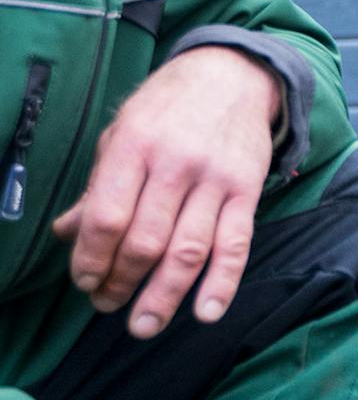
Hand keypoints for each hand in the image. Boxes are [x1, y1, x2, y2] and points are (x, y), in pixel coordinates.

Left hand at [53, 48, 277, 338]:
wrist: (234, 75)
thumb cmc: (168, 107)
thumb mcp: (121, 133)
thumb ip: (98, 186)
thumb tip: (68, 234)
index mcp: (135, 146)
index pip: (107, 217)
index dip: (91, 259)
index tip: (85, 282)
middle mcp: (176, 164)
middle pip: (145, 241)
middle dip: (121, 283)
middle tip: (107, 305)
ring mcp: (216, 179)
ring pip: (188, 251)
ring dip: (163, 296)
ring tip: (143, 325)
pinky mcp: (248, 190)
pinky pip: (236, 244)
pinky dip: (222, 283)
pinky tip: (207, 312)